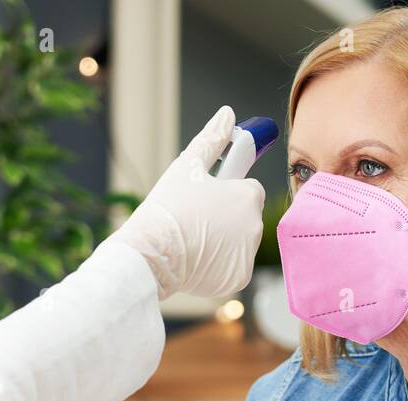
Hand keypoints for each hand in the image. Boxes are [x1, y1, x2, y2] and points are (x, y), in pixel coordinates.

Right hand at [109, 105, 265, 299]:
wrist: (152, 255)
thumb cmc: (168, 208)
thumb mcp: (188, 166)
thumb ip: (213, 139)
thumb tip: (228, 114)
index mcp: (248, 196)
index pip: (250, 189)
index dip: (229, 191)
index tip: (211, 196)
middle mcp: (255, 226)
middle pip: (246, 217)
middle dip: (227, 216)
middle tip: (196, 218)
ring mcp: (248, 255)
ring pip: (240, 243)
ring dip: (225, 240)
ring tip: (194, 239)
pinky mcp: (239, 278)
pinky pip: (234, 267)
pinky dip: (221, 265)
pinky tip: (198, 258)